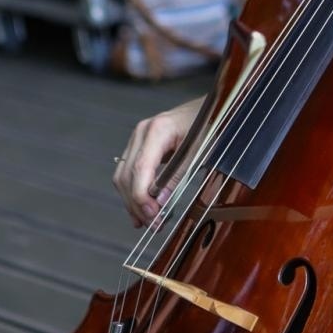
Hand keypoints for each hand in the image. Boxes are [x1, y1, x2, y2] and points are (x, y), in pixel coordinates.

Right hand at [112, 97, 200, 226]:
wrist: (209, 106)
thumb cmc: (209, 123)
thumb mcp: (201, 149)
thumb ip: (180, 174)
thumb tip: (161, 202)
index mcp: (158, 129)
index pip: (140, 168)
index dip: (142, 196)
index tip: (153, 216)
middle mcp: (141, 132)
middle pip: (127, 175)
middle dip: (137, 204)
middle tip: (153, 226)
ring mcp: (137, 138)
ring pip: (123, 176)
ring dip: (133, 202)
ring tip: (148, 223)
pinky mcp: (139, 146)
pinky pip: (128, 172)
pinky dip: (134, 192)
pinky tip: (142, 210)